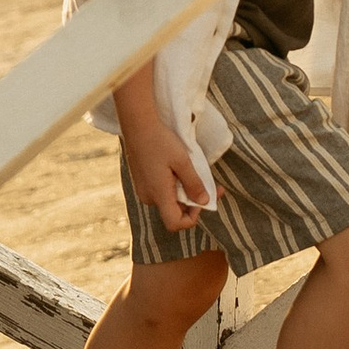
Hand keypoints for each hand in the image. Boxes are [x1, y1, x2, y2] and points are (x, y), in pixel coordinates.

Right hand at [123, 120, 214, 234]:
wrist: (137, 124)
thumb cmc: (160, 140)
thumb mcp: (183, 161)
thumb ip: (194, 184)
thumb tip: (204, 202)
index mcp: (158, 194)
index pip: (175, 223)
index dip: (192, 218)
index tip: (201, 199)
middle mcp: (148, 196)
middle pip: (174, 211)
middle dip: (193, 202)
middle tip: (210, 185)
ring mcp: (143, 189)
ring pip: (168, 200)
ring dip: (183, 192)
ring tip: (192, 172)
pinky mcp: (141, 181)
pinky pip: (161, 191)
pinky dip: (173, 185)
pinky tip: (177, 169)